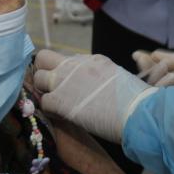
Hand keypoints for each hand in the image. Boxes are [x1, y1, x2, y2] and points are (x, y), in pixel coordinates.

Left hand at [33, 51, 155, 143]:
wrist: (136, 112)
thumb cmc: (135, 101)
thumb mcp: (118, 78)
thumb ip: (102, 77)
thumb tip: (94, 86)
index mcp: (93, 59)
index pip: (68, 59)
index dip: (65, 72)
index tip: (70, 85)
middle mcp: (75, 65)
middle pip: (44, 57)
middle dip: (43, 71)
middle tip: (50, 88)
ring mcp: (65, 81)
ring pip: (37, 78)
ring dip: (42, 90)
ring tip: (54, 103)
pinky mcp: (59, 100)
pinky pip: (42, 102)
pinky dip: (48, 110)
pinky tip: (60, 116)